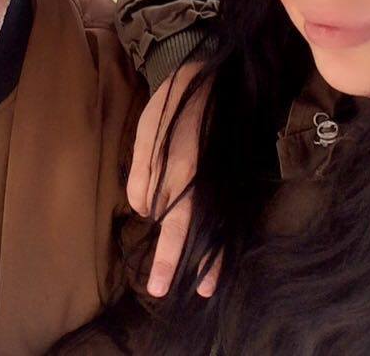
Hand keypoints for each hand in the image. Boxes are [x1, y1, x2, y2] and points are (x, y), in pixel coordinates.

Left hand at [128, 62, 219, 297]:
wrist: (203, 76)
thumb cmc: (168, 107)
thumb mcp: (144, 136)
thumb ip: (142, 176)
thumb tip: (144, 213)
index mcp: (183, 171)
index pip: (175, 227)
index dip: (169, 259)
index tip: (158, 287)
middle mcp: (206, 180)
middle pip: (201, 233)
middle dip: (192, 266)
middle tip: (182, 294)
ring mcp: (220, 176)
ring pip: (219, 225)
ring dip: (213, 256)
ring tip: (209, 283)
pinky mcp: (227, 171)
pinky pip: (226, 209)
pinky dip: (223, 230)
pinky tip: (218, 245)